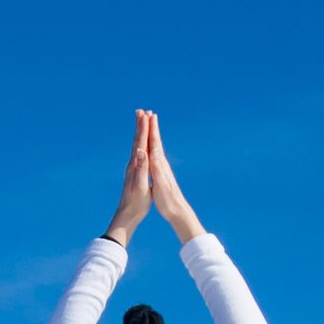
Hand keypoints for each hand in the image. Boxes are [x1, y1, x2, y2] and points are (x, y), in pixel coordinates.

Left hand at [103, 112, 154, 242]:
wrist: (127, 215)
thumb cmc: (136, 202)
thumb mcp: (141, 186)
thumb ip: (141, 168)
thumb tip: (141, 152)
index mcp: (135, 166)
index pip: (140, 143)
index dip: (144, 128)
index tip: (146, 114)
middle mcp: (132, 164)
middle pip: (137, 141)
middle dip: (140, 126)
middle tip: (142, 111)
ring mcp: (133, 168)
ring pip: (136, 146)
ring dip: (139, 133)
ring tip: (142, 122)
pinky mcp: (134, 173)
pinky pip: (138, 153)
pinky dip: (140, 144)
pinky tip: (141, 145)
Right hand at [136, 111, 205, 244]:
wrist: (177, 210)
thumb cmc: (168, 200)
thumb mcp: (160, 184)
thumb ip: (157, 168)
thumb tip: (153, 152)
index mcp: (159, 164)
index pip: (154, 142)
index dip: (151, 129)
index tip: (147, 114)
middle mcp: (161, 163)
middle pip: (154, 141)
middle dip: (150, 126)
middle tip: (146, 112)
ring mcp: (161, 167)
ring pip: (154, 146)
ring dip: (150, 134)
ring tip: (147, 124)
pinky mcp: (159, 172)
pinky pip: (153, 155)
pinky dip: (150, 146)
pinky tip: (150, 146)